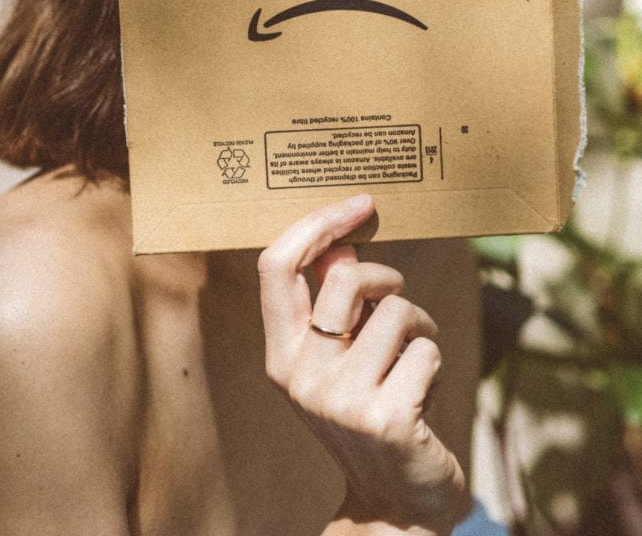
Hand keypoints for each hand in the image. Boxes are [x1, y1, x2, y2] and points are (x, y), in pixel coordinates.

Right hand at [257, 195, 465, 535]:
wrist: (396, 505)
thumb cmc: (372, 414)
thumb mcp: (339, 361)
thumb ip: (335, 306)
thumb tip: (342, 241)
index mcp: (281, 354)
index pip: (276, 266)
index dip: (316, 224)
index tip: (359, 206)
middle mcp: (300, 375)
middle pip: (345, 276)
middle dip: (387, 277)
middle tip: (399, 303)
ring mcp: (340, 400)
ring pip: (397, 311)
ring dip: (420, 327)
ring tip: (415, 361)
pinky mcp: (385, 419)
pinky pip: (426, 351)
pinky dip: (437, 362)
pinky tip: (426, 394)